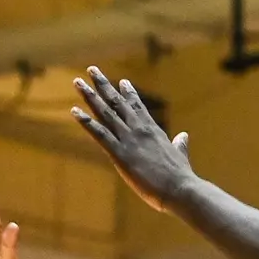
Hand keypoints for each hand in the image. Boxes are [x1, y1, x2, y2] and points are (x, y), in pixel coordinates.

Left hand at [72, 67, 195, 213]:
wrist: (179, 188)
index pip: (138, 106)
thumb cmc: (180, 176)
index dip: (128, 93)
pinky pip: (99, 133)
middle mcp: (139, 129)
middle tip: (91, 70)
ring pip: (105, 112)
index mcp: (152, 130)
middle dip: (103, 85)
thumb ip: (180, 144)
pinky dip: (86, 121)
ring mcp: (128, 139)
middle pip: (117, 102)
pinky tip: (74, 111)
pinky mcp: (119, 153)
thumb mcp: (180, 155)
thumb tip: (183, 136)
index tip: (121, 81)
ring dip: (90, 96)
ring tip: (77, 82)